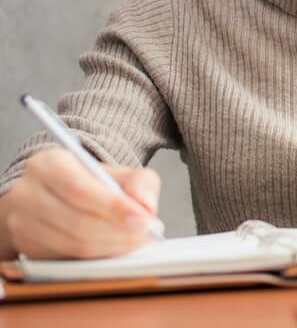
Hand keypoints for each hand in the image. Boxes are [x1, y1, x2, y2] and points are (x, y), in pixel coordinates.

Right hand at [0, 147, 162, 259]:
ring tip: (136, 240)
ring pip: (73, 244)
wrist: (58, 196)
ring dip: (112, 247)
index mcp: (48, 164)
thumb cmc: (90, 183)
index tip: (144, 220)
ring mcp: (21, 223)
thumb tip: (145, 204)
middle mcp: (27, 193)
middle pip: (77, 221)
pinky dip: (98, 257)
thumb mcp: (118, 172)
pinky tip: (116, 248)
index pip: (80, 189)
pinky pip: (67, 259)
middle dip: (119, 232)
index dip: (114, 208)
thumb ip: (139, 182)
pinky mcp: (26, 247)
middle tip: (147, 234)